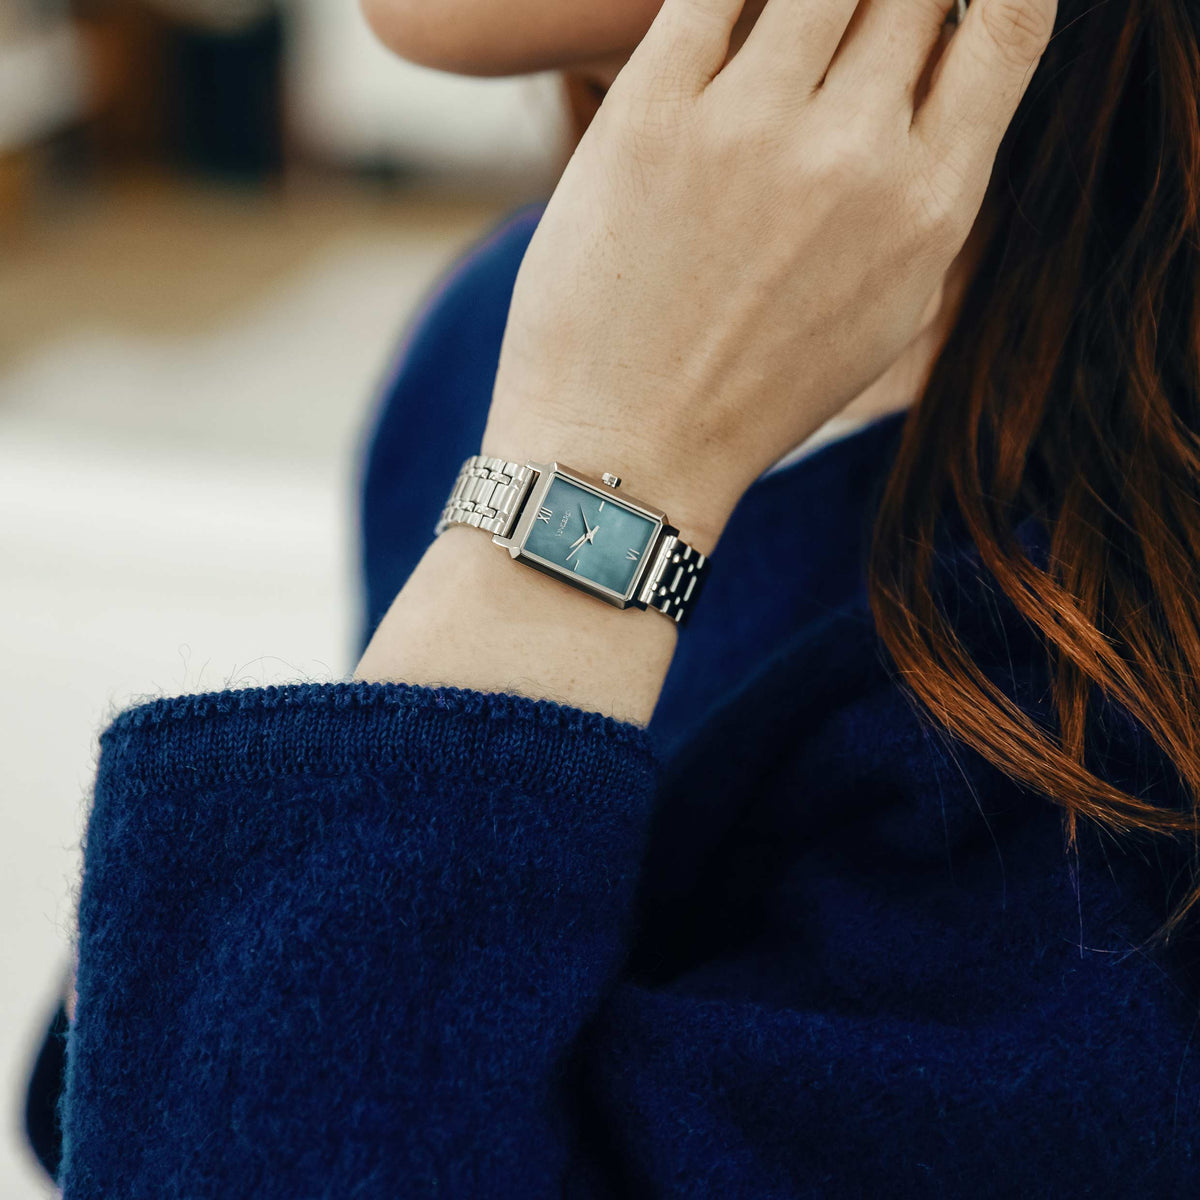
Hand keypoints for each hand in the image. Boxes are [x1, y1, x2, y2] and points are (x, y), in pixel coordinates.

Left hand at [483, 0, 1054, 550]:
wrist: (625, 453)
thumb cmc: (753, 394)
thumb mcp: (884, 313)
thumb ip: (924, 194)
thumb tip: (941, 80)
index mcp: (928, 208)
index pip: (1011, 24)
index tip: (951, 1)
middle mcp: (854, 156)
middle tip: (846, 36)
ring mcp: (750, 129)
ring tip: (784, 35)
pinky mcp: (650, 116)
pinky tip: (728, 19)